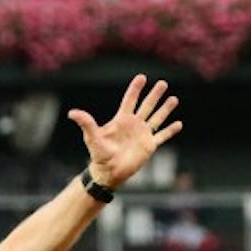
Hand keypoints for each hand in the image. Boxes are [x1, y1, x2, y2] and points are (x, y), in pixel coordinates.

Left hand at [68, 75, 181, 189]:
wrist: (108, 172)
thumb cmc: (99, 155)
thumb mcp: (92, 137)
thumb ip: (86, 123)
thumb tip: (72, 113)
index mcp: (122, 120)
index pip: (130, 100)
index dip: (135, 89)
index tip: (142, 77)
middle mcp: (134, 125)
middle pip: (147, 106)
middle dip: (154, 95)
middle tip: (163, 83)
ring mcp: (142, 134)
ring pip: (156, 118)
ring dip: (165, 109)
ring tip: (174, 98)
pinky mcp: (149, 146)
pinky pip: (162, 136)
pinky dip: (170, 131)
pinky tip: (178, 124)